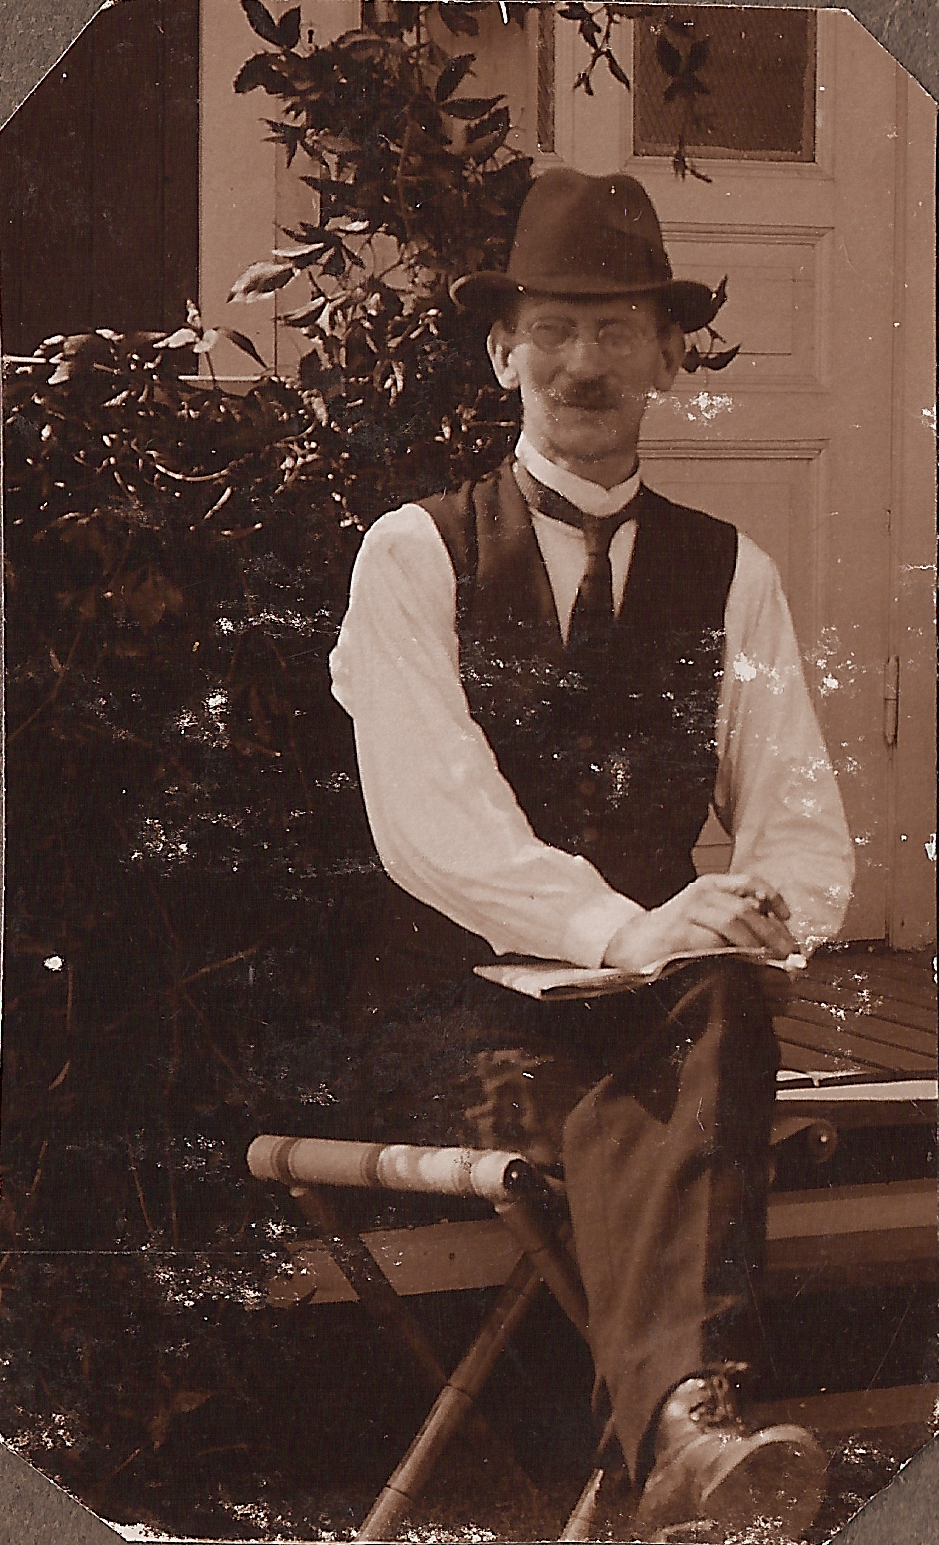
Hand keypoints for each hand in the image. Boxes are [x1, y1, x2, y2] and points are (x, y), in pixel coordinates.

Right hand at [604, 873, 798, 973]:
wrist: (633, 945)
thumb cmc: (677, 936)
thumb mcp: (706, 918)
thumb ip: (736, 922)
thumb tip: (777, 942)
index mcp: (710, 886)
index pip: (750, 884)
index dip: (773, 899)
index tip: (788, 918)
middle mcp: (700, 893)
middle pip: (747, 908)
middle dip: (772, 932)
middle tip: (787, 954)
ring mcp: (688, 911)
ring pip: (733, 920)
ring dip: (757, 943)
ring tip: (770, 961)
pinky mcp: (678, 931)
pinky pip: (714, 941)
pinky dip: (735, 952)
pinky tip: (745, 963)